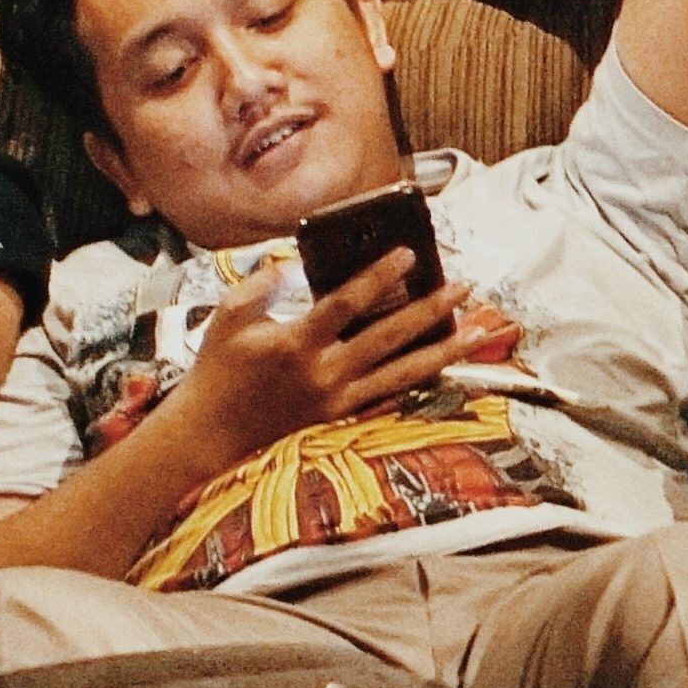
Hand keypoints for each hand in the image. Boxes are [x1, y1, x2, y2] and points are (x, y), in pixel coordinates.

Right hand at [164, 254, 477, 465]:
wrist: (210, 433)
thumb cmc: (218, 370)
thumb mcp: (231, 316)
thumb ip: (268, 283)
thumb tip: (301, 263)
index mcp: (295, 344)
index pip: (345, 304)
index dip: (379, 277)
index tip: (407, 255)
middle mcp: (323, 374)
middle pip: (388, 338)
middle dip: (429, 310)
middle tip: (462, 287)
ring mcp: (336, 400)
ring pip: (402, 373)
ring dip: (442, 350)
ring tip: (477, 331)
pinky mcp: (341, 416)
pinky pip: (390, 394)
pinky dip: (420, 377)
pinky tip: (446, 363)